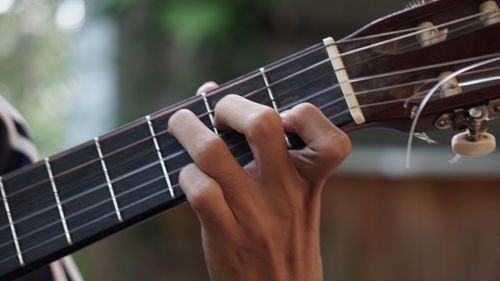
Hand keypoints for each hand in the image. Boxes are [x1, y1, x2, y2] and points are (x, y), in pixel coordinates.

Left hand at [168, 82, 350, 280]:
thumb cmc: (284, 240)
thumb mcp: (294, 201)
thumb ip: (270, 152)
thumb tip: (213, 91)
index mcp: (309, 183)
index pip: (331, 141)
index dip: (308, 116)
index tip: (284, 115)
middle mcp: (285, 193)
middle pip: (262, 124)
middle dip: (232, 105)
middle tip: (219, 112)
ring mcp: (254, 213)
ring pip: (213, 152)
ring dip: (188, 129)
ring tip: (181, 123)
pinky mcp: (225, 235)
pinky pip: (199, 189)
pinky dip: (186, 175)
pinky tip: (188, 177)